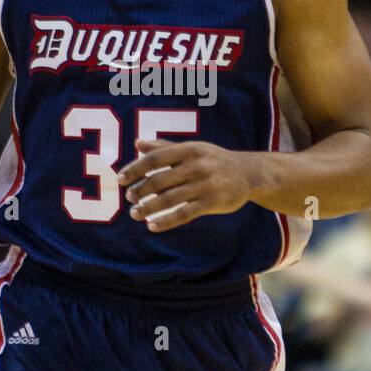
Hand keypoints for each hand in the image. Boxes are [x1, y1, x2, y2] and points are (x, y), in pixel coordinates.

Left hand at [116, 139, 255, 232]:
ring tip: (135, 214)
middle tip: (129, 198)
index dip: (135, 169)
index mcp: (189, 149)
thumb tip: (137, 144)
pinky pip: (184, 214)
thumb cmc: (214, 160)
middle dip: (140, 190)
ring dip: (148, 208)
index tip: (120, 179)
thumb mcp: (192, 149)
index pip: (155, 158)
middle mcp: (196, 165)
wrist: (250, 173)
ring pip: (169, 199)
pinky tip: (152, 226)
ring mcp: (205, 184)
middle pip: (159, 179)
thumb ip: (164, 147)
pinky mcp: (212, 202)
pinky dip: (166, 221)